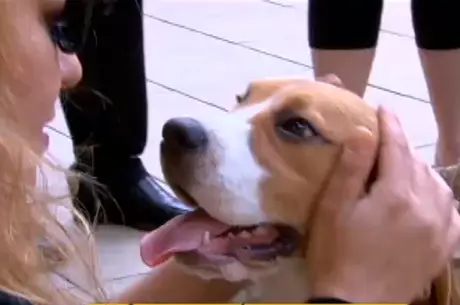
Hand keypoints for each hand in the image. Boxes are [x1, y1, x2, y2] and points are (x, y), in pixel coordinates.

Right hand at [306, 107, 459, 302]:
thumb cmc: (336, 253)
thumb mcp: (334, 208)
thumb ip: (352, 169)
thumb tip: (366, 133)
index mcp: (396, 195)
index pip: (397, 149)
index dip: (389, 125)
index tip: (383, 108)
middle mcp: (426, 208)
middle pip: (418, 165)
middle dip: (402, 148)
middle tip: (384, 141)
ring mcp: (440, 230)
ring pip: (439, 186)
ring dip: (421, 170)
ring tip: (404, 167)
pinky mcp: (442, 248)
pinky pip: (452, 213)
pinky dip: (441, 198)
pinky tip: (430, 198)